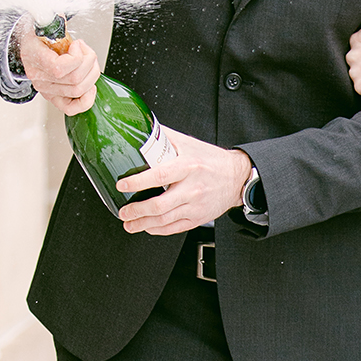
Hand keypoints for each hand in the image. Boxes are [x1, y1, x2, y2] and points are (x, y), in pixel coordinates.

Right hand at [14, 21, 99, 115]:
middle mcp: (40, 78)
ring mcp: (47, 90)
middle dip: (89, 61)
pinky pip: (72, 108)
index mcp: (34, 58)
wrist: (26, 44)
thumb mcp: (41, 21)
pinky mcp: (54, 97)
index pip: (59, 68)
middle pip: (74, 79)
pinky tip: (90, 86)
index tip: (76, 44)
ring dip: (92, 73)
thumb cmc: (36, 33)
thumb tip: (59, 14)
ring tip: (87, 60)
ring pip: (78, 90)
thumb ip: (50, 18)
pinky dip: (87, 100)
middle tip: (85, 49)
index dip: (76, 57)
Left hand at [117, 129, 252, 235]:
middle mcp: (192, 188)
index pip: (159, 175)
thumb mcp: (189, 144)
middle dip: (136, 211)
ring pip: (164, 220)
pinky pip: (175, 228)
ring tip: (129, 223)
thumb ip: (165, 138)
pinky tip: (148, 228)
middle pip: (159, 205)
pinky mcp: (198, 217)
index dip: (138, 182)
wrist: (237, 177)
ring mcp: (195, 205)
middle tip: (123, 211)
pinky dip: (158, 230)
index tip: (123, 185)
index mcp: (187, 167)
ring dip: (143, 224)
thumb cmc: (212, 160)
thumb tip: (142, 130)